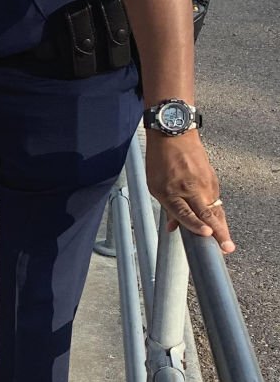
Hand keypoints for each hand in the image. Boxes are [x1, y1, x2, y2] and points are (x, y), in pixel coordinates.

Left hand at [144, 132, 233, 253]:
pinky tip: (218, 223)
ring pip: (215, 209)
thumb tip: (173, 228)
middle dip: (219, 232)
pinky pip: (215, 200)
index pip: (185, 212)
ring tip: (225, 242)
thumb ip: (167, 208)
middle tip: (227, 247)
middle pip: (207, 214)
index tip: (207, 234)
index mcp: (171, 191)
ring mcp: (204, 183)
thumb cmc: (160, 160)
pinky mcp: (212, 179)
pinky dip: (216, 212)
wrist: (174, 134)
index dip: (196, 225)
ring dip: (220, 225)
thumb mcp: (154, 185)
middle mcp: (190, 188)